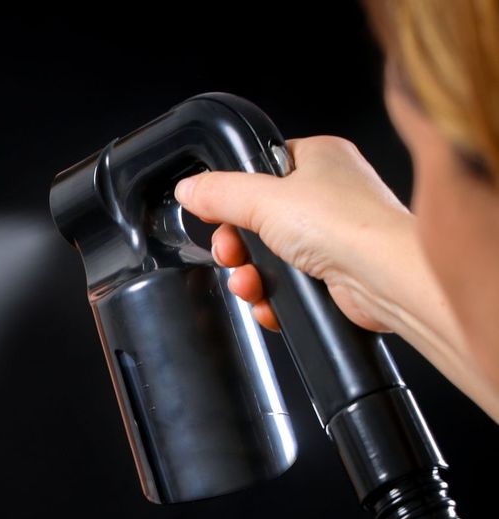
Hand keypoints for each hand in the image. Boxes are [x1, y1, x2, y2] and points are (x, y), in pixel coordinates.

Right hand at [174, 136, 415, 333]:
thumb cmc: (346, 225)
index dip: (233, 196)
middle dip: (237, 245)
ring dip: (250, 275)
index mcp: (319, 158)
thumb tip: (189, 189)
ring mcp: (333, 237)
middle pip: (258, 220)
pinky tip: (267, 302)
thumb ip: (220, 193)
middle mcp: (329, 195)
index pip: (260, 170)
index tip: (216, 215)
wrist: (386, 278)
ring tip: (248, 284)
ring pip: (269, 256)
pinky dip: (272, 297)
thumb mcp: (264, 199)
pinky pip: (287, 285)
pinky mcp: (333, 274)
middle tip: (231, 254)